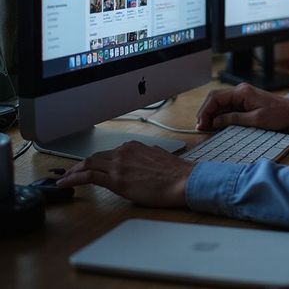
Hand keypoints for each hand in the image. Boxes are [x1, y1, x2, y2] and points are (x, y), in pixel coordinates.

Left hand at [55, 141, 193, 206]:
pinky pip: (88, 177)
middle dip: (79, 165)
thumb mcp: (158, 157)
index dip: (95, 161)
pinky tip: (64, 184)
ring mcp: (119, 165)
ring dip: (73, 172)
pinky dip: (73, 179)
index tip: (89, 166)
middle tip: (70, 173)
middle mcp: (124, 152)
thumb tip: (145, 159)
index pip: (108, 153)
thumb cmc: (175, 173)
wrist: (182, 180)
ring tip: (64, 179)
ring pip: (88, 165)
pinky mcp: (116, 180)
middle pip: (94, 157)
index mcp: (134, 147)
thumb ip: (147, 155)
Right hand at [196, 84, 288, 131]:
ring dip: (212, 115)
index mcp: (242, 92)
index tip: (201, 123)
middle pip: (215, 99)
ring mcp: (243, 97)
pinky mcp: (246, 103)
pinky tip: (218, 126)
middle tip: (201, 127)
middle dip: (206, 112)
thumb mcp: (256, 120)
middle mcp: (241, 91)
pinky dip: (221, 116)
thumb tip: (216, 122)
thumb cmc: (279, 114)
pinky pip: (228, 108)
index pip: (215, 97)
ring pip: (221, 104)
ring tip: (206, 128)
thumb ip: (234, 119)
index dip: (205, 111)